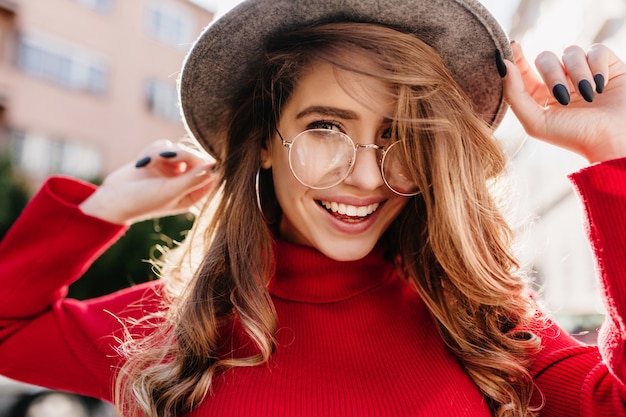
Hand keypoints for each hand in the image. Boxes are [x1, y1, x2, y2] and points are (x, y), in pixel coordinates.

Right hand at [79, 140, 216, 224]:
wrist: (112, 198)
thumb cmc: (142, 201)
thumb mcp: (169, 192)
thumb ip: (193, 179)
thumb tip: (214, 165)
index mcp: (194, 194)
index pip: (211, 173)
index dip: (206, 162)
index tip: (195, 157)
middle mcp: (186, 181)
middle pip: (196, 157)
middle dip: (180, 153)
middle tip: (164, 156)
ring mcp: (173, 170)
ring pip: (178, 148)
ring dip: (161, 152)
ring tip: (146, 164)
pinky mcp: (160, 160)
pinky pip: (164, 145)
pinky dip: (152, 151)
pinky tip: (141, 163)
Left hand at [502, 42, 625, 162]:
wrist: (614, 140)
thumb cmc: (574, 136)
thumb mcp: (536, 122)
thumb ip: (514, 94)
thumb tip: (503, 64)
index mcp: (540, 95)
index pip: (523, 69)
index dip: (516, 56)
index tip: (513, 47)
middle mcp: (560, 81)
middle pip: (545, 58)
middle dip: (553, 74)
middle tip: (564, 96)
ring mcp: (583, 72)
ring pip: (571, 52)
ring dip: (578, 73)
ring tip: (588, 96)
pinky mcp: (607, 66)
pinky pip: (597, 50)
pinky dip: (597, 66)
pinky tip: (602, 86)